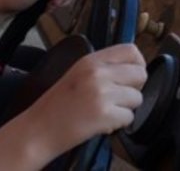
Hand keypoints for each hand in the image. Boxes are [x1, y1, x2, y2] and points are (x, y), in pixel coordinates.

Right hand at [26, 44, 146, 152]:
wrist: (39, 129)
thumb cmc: (57, 105)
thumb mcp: (78, 73)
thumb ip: (103, 67)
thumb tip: (132, 69)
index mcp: (91, 60)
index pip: (131, 50)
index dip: (137, 64)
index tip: (130, 77)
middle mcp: (98, 73)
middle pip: (140, 74)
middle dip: (134, 89)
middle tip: (118, 98)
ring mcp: (102, 93)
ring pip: (137, 98)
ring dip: (125, 108)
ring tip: (105, 111)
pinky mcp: (104, 114)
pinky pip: (129, 117)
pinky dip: (118, 124)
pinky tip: (101, 123)